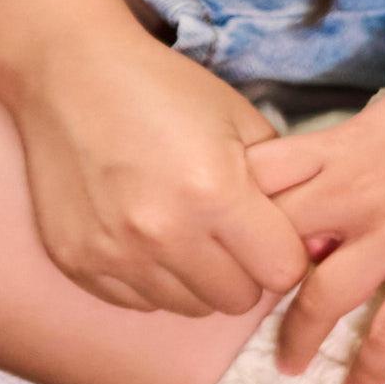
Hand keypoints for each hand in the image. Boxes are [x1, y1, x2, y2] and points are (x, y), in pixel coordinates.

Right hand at [0, 29, 304, 319]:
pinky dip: (153, 280)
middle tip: (230, 234)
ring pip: (190, 307)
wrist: (69, 76)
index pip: (283, 272)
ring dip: (199, 280)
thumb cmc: (163, 91)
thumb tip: (315, 237)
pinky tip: (147, 237)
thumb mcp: (241, 120)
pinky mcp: (79, 263)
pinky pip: (140, 303)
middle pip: (238, 299)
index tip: (273, 234)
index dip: (285, 254)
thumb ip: (283, 182)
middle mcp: (164, 232)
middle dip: (245, 270)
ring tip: (188, 232)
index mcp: (215, 192)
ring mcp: (116, 253)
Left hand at [249, 52, 384, 383]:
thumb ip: (361, 148)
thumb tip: (340, 174)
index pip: (256, 181)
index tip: (237, 240)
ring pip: (320, 297)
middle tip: (249, 315)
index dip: (237, 213)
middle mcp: (356, 190)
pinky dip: (369, 367)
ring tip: (290, 365)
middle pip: (273, 244)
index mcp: (343, 145)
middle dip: (252, 284)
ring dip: (298, 338)